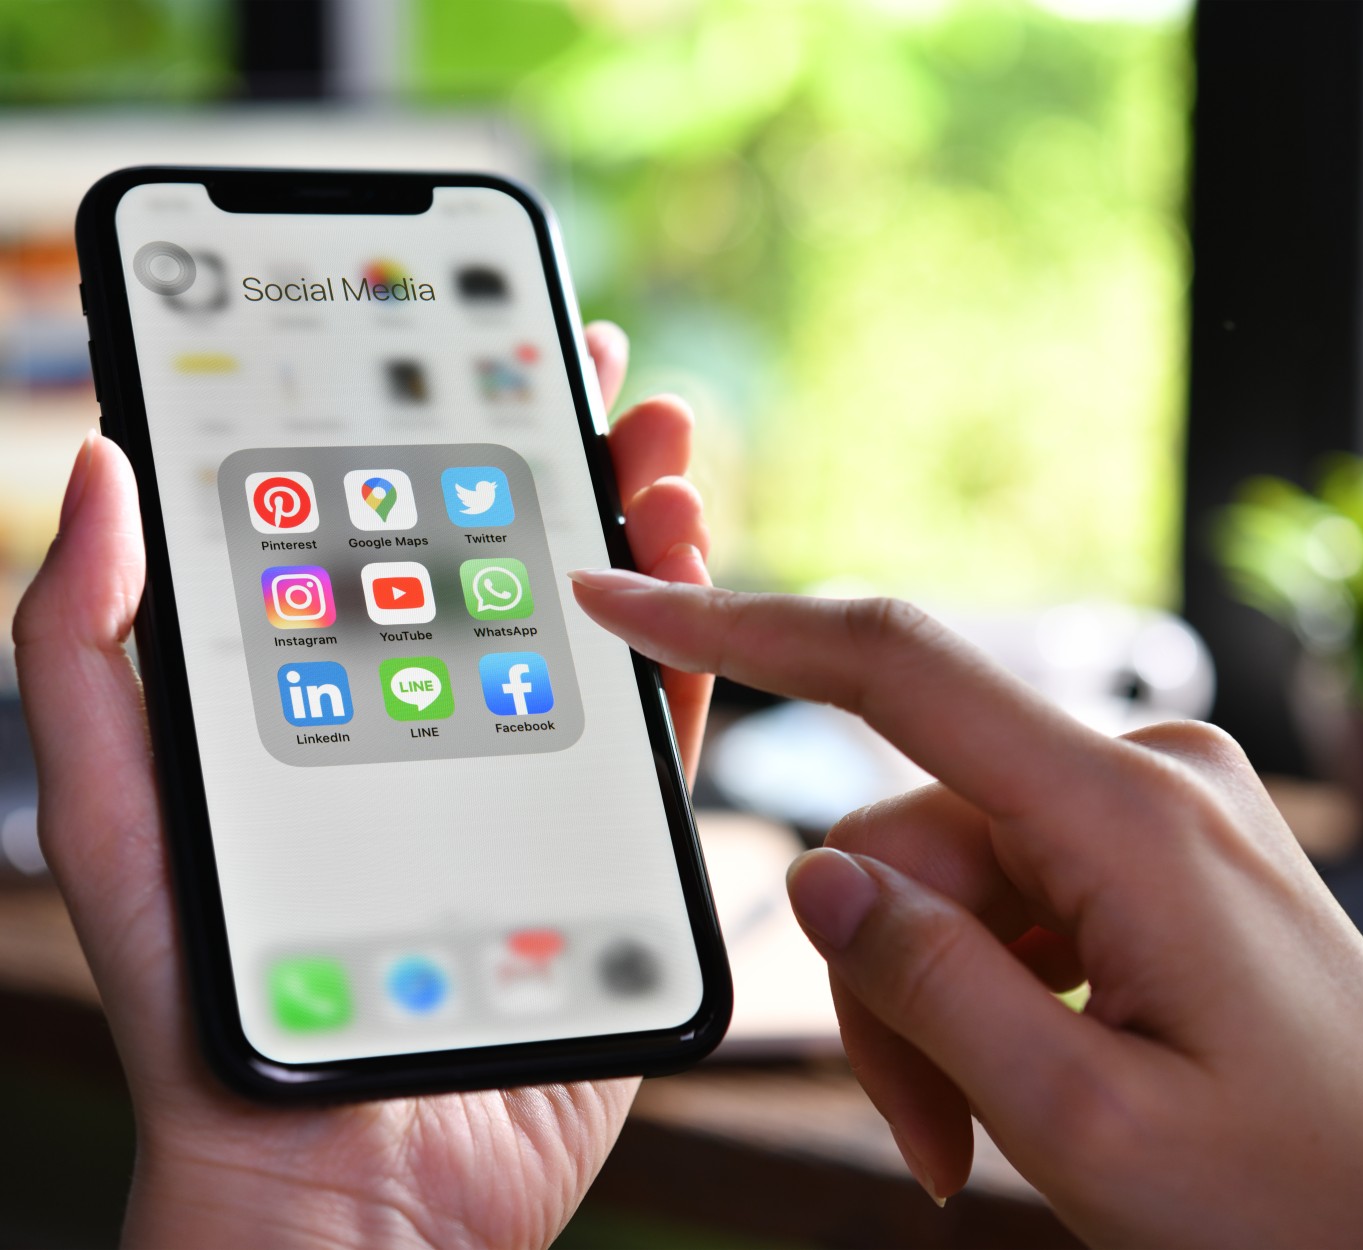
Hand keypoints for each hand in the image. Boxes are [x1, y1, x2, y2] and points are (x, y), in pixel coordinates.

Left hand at [13, 323, 712, 1249]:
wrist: (342, 1181)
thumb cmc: (209, 1005)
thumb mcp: (118, 808)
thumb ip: (94, 644)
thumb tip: (103, 465)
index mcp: (336, 691)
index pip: (394, 527)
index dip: (433, 426)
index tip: (471, 338)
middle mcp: (442, 716)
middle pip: (514, 557)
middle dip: (560, 450)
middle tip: (595, 366)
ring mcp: (533, 778)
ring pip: (599, 625)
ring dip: (636, 523)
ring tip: (657, 447)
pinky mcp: (607, 847)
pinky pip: (656, 732)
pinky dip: (682, 645)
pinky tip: (687, 570)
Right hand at [570, 575, 1362, 1247]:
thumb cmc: (1300, 1200)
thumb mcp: (1084, 1123)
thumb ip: (926, 987)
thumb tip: (813, 878)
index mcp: (1123, 813)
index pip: (891, 669)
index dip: (738, 626)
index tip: (624, 599)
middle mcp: (1135, 772)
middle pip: (905, 836)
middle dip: (885, 982)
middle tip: (933, 1136)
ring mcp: (1145, 805)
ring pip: (944, 879)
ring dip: (935, 1006)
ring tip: (982, 1133)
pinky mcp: (1144, 845)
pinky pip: (1004, 893)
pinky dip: (983, 988)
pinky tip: (1029, 1077)